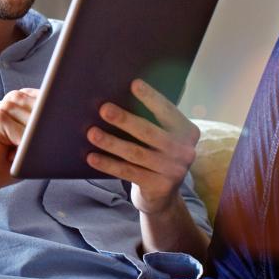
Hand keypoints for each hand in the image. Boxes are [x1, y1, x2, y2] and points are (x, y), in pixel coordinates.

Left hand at [85, 79, 199, 214]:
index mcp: (187, 131)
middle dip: (125, 120)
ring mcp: (173, 171)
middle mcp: (184, 151)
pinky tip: (91, 157)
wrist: (163, 194)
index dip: (151, 97)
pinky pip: (128, 172)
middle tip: (104, 109)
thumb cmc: (155, 153)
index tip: (134, 84)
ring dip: (111, 142)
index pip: (167, 111)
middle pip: (149, 133)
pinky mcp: (158, 187)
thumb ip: (150, 119)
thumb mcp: (162, 135)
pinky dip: (108, 164)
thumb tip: (117, 98)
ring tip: (92, 133)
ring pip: (135, 153)